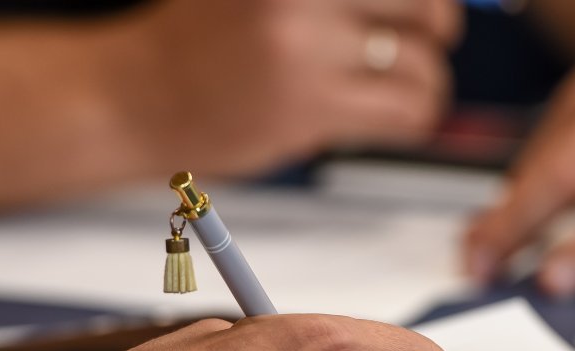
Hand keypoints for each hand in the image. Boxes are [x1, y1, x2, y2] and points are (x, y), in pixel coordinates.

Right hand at [123, 0, 462, 177]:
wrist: (136, 94)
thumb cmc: (200, 38)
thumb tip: (430, 4)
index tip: (428, 10)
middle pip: (422, 2)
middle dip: (439, 24)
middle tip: (434, 36)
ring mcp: (306, 46)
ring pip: (420, 63)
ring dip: (429, 82)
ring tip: (413, 89)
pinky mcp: (310, 106)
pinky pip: (403, 110)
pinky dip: (415, 116)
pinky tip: (398, 116)